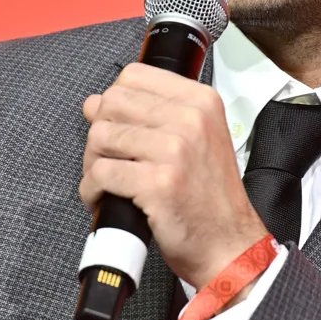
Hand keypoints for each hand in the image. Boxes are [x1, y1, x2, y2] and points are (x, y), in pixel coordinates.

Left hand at [80, 62, 268, 289]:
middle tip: (107, 156)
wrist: (229, 244)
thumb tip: (94, 102)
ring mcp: (175, 150)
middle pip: (112, 103)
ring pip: (101, 136)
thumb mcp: (195, 140)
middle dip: (99, 130)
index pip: (134, 75)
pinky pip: (101, 173)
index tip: (118, 123)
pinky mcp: (157, 183)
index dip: (115, 100)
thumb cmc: (209, 196)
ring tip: (106, 181)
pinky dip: (92, 189)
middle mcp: (191, 119)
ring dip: (92, 162)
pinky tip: (103, 199)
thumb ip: (150, 115)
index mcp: (201, 101)